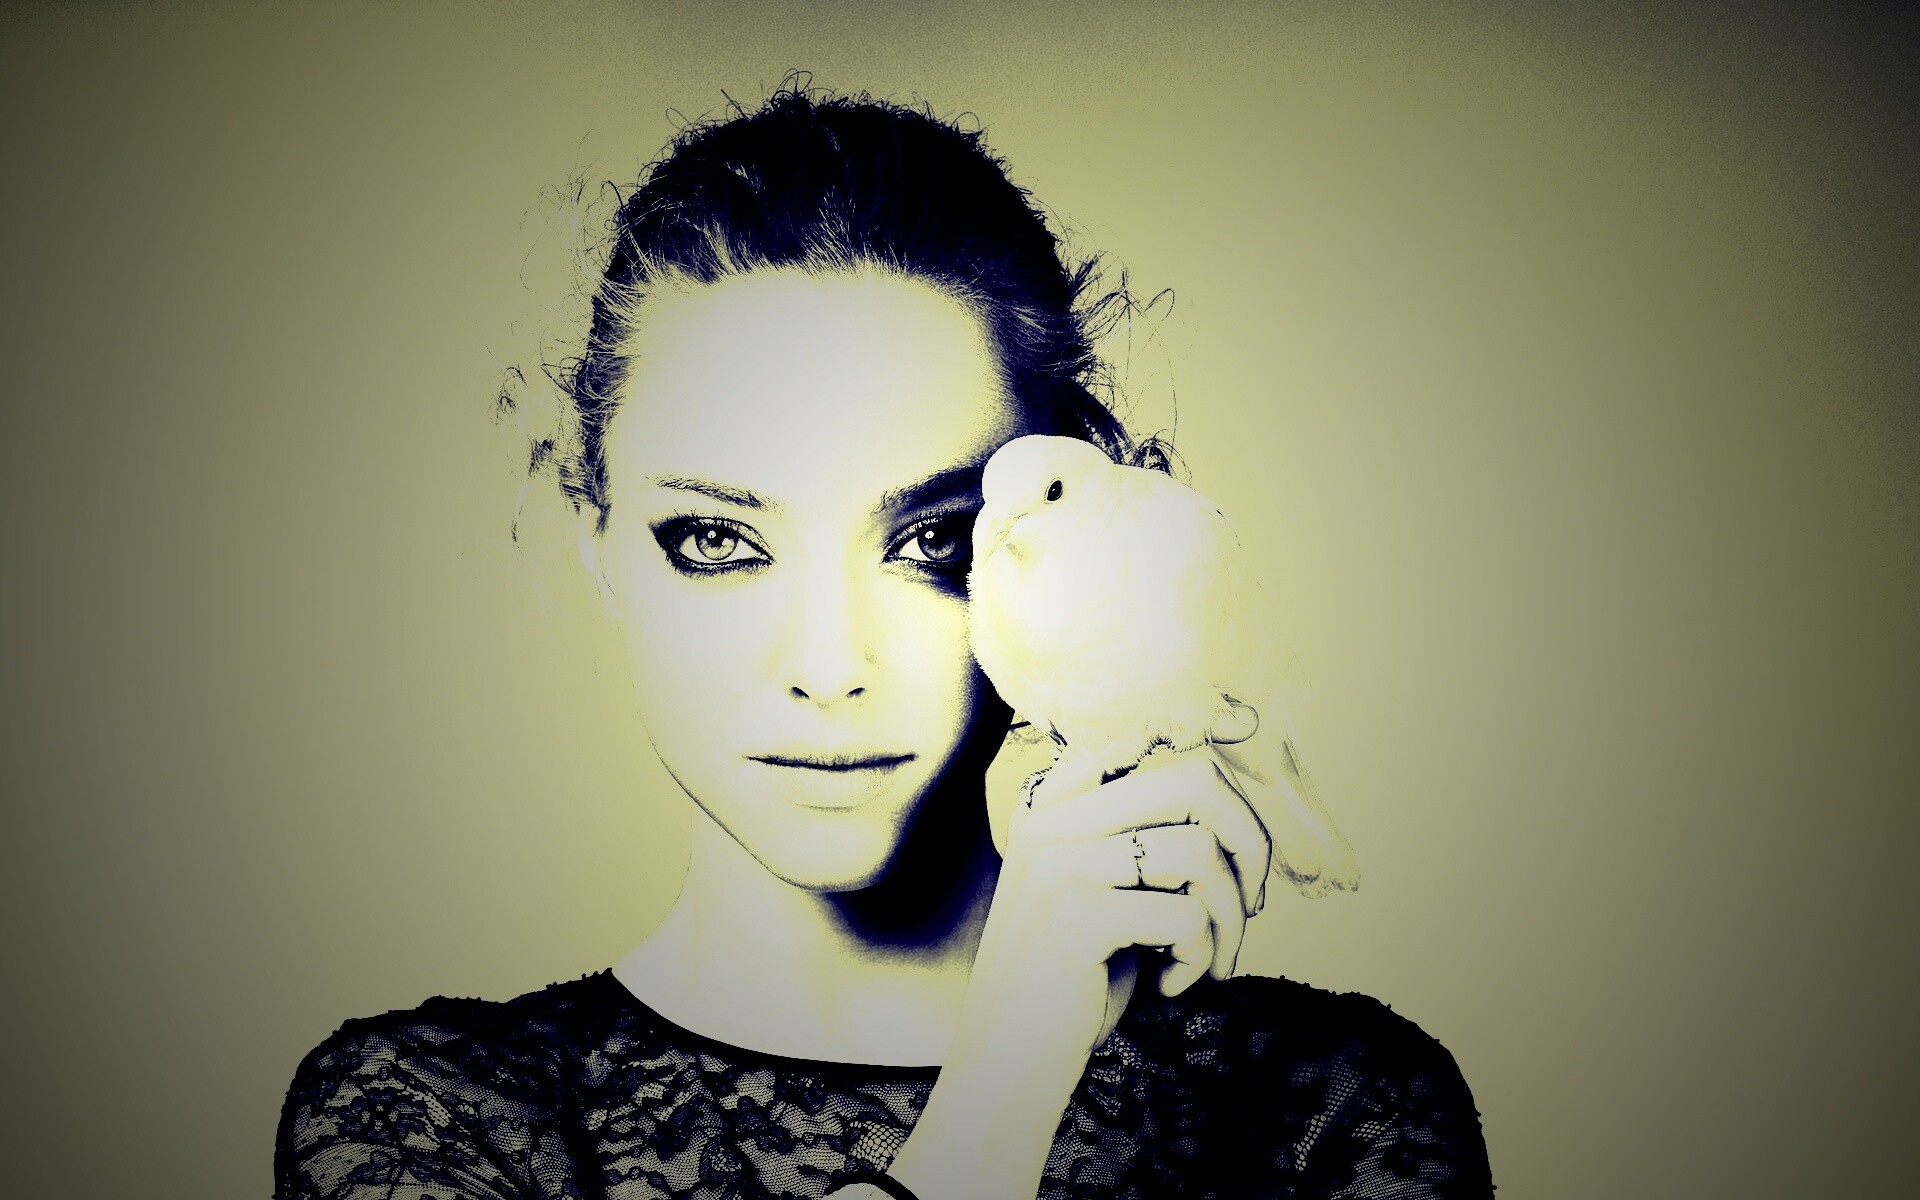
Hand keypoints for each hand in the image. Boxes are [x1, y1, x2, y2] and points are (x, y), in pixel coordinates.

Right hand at [951, 743, 1273, 1083]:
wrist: (1005, 1063)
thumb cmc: (1069, 981)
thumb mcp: (1097, 894)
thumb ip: (1137, 841)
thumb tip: (1233, 811)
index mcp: (1052, 806)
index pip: (1152, 746)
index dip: (1214, 790)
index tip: (1236, 849)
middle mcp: (1051, 821)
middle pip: (1191, 780)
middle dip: (1249, 840)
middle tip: (1252, 900)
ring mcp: (1059, 864)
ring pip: (1201, 852)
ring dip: (1229, 917)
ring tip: (1211, 959)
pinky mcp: (1077, 915)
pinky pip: (1187, 916)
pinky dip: (1200, 957)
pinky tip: (1173, 984)